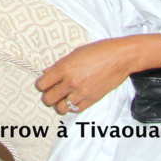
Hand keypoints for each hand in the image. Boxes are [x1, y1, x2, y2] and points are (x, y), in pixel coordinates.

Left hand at [35, 36, 160, 114]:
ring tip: (62, 97)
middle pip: (48, 99)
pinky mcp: (92, 100)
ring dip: (59, 103)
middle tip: (52, 91)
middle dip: (47, 96)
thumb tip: (47, 73)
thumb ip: (59, 65)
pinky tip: (74, 99)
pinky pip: (75, 110)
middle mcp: (71, 82)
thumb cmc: (99, 51)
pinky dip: (71, 106)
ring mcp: (82, 92)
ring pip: (60, 108)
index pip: (42, 84)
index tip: (44, 83)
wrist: (120, 57)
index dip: (40, 84)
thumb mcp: (75, 53)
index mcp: (65, 68)